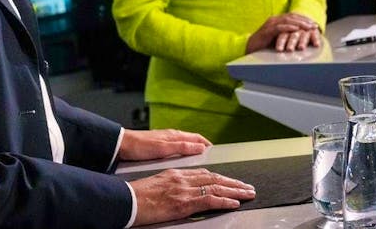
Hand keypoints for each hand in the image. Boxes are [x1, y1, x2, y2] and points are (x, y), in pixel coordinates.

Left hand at [118, 129, 210, 161]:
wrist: (122, 146)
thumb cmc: (140, 146)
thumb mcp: (163, 148)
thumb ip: (182, 147)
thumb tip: (200, 147)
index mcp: (175, 135)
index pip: (197, 138)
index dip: (207, 144)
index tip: (215, 151)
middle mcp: (171, 136)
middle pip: (191, 140)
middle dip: (201, 147)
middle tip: (210, 157)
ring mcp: (164, 141)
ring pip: (183, 144)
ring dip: (192, 150)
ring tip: (198, 160)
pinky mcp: (158, 147)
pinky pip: (175, 149)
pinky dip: (182, 153)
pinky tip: (180, 161)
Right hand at [129, 168, 255, 225]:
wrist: (127, 200)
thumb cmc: (137, 195)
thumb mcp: (158, 185)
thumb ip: (173, 185)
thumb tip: (183, 193)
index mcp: (176, 173)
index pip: (204, 173)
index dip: (220, 177)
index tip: (231, 181)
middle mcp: (182, 178)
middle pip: (214, 178)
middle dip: (233, 182)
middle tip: (247, 186)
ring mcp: (184, 189)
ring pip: (216, 187)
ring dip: (235, 190)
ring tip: (247, 193)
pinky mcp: (184, 202)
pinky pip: (210, 200)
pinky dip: (225, 200)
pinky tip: (235, 202)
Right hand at [247, 14, 321, 52]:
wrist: (250, 47)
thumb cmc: (265, 44)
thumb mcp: (279, 37)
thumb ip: (287, 34)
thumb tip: (301, 37)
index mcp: (277, 20)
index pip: (293, 16)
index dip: (304, 19)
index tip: (313, 23)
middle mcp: (274, 20)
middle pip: (292, 17)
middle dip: (304, 21)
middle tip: (314, 25)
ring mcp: (270, 24)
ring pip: (287, 21)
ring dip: (299, 23)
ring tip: (308, 27)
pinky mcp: (267, 31)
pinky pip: (279, 28)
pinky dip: (288, 28)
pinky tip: (296, 29)